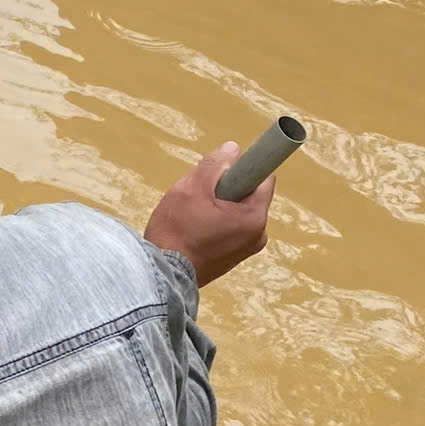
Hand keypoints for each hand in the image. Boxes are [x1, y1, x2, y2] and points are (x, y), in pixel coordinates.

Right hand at [145, 141, 274, 287]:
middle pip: (249, 198)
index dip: (244, 169)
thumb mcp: (191, 188)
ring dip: (219, 208)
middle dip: (227, 190)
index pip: (264, 179)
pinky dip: (215, 225)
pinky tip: (192, 231)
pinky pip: (229, 231)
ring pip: (237, 214)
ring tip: (192, 216)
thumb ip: (214, 165)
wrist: (160, 275)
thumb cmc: (177, 231)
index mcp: (254, 217)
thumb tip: (232, 149)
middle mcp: (258, 236)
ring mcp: (245, 251)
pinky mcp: (231, 261)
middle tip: (198, 195)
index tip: (223, 171)